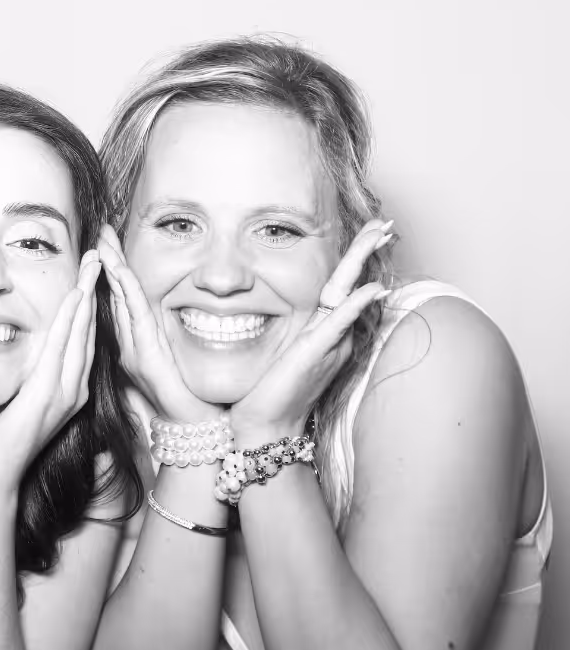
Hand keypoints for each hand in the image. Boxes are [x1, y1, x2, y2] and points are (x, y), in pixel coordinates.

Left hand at [0, 251, 100, 490]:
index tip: (87, 275)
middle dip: (93, 293)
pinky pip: (62, 350)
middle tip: (98, 260)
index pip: (80, 339)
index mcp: (66, 389)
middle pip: (88, 332)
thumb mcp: (10, 394)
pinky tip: (74, 299)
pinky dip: (70, 322)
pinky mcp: (48, 396)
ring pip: (80, 335)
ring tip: (92, 268)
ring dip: (86, 299)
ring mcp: (64, 393)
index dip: (86, 306)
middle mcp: (73, 389)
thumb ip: (14, 369)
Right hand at [98, 225, 221, 422]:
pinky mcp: (143, 355)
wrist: (192, 427)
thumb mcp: (180, 358)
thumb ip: (173, 337)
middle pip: (114, 295)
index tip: (111, 246)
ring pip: (118, 301)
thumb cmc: (191, 397)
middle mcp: (129, 344)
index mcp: (137, 343)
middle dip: (107, 263)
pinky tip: (120, 270)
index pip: (123, 300)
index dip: (116, 272)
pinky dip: (125, 290)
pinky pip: (133, 316)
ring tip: (104, 243)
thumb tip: (181, 310)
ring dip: (111, 269)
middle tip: (101, 234)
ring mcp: (133, 350)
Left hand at [230, 219, 394, 444]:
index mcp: (321, 331)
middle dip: (366, 251)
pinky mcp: (316, 353)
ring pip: (350, 294)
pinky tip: (370, 287)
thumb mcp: (276, 350)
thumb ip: (282, 329)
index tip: (365, 231)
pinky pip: (339, 323)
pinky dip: (355, 304)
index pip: (341, 286)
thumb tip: (266, 307)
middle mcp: (331, 334)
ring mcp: (327, 343)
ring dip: (364, 264)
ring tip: (379, 236)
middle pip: (353, 283)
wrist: (264, 425)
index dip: (353, 259)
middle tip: (384, 223)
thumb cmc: (266, 391)